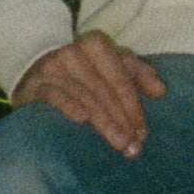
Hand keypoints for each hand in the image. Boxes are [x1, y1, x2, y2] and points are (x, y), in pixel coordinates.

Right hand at [17, 34, 165, 156]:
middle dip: (122, 120)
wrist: (33, 68)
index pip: (121, 79)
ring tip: (119, 144)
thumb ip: (137, 74)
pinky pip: (55, 95)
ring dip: (104, 122)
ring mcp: (54, 68)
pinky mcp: (36, 85)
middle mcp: (74, 54)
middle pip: (105, 90)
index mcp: (96, 47)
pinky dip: (69, 105)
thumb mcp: (110, 66)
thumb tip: (161, 91)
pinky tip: (82, 120)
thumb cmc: (80, 70)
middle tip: (133, 147)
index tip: (142, 133)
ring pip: (85, 96)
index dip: (133, 107)